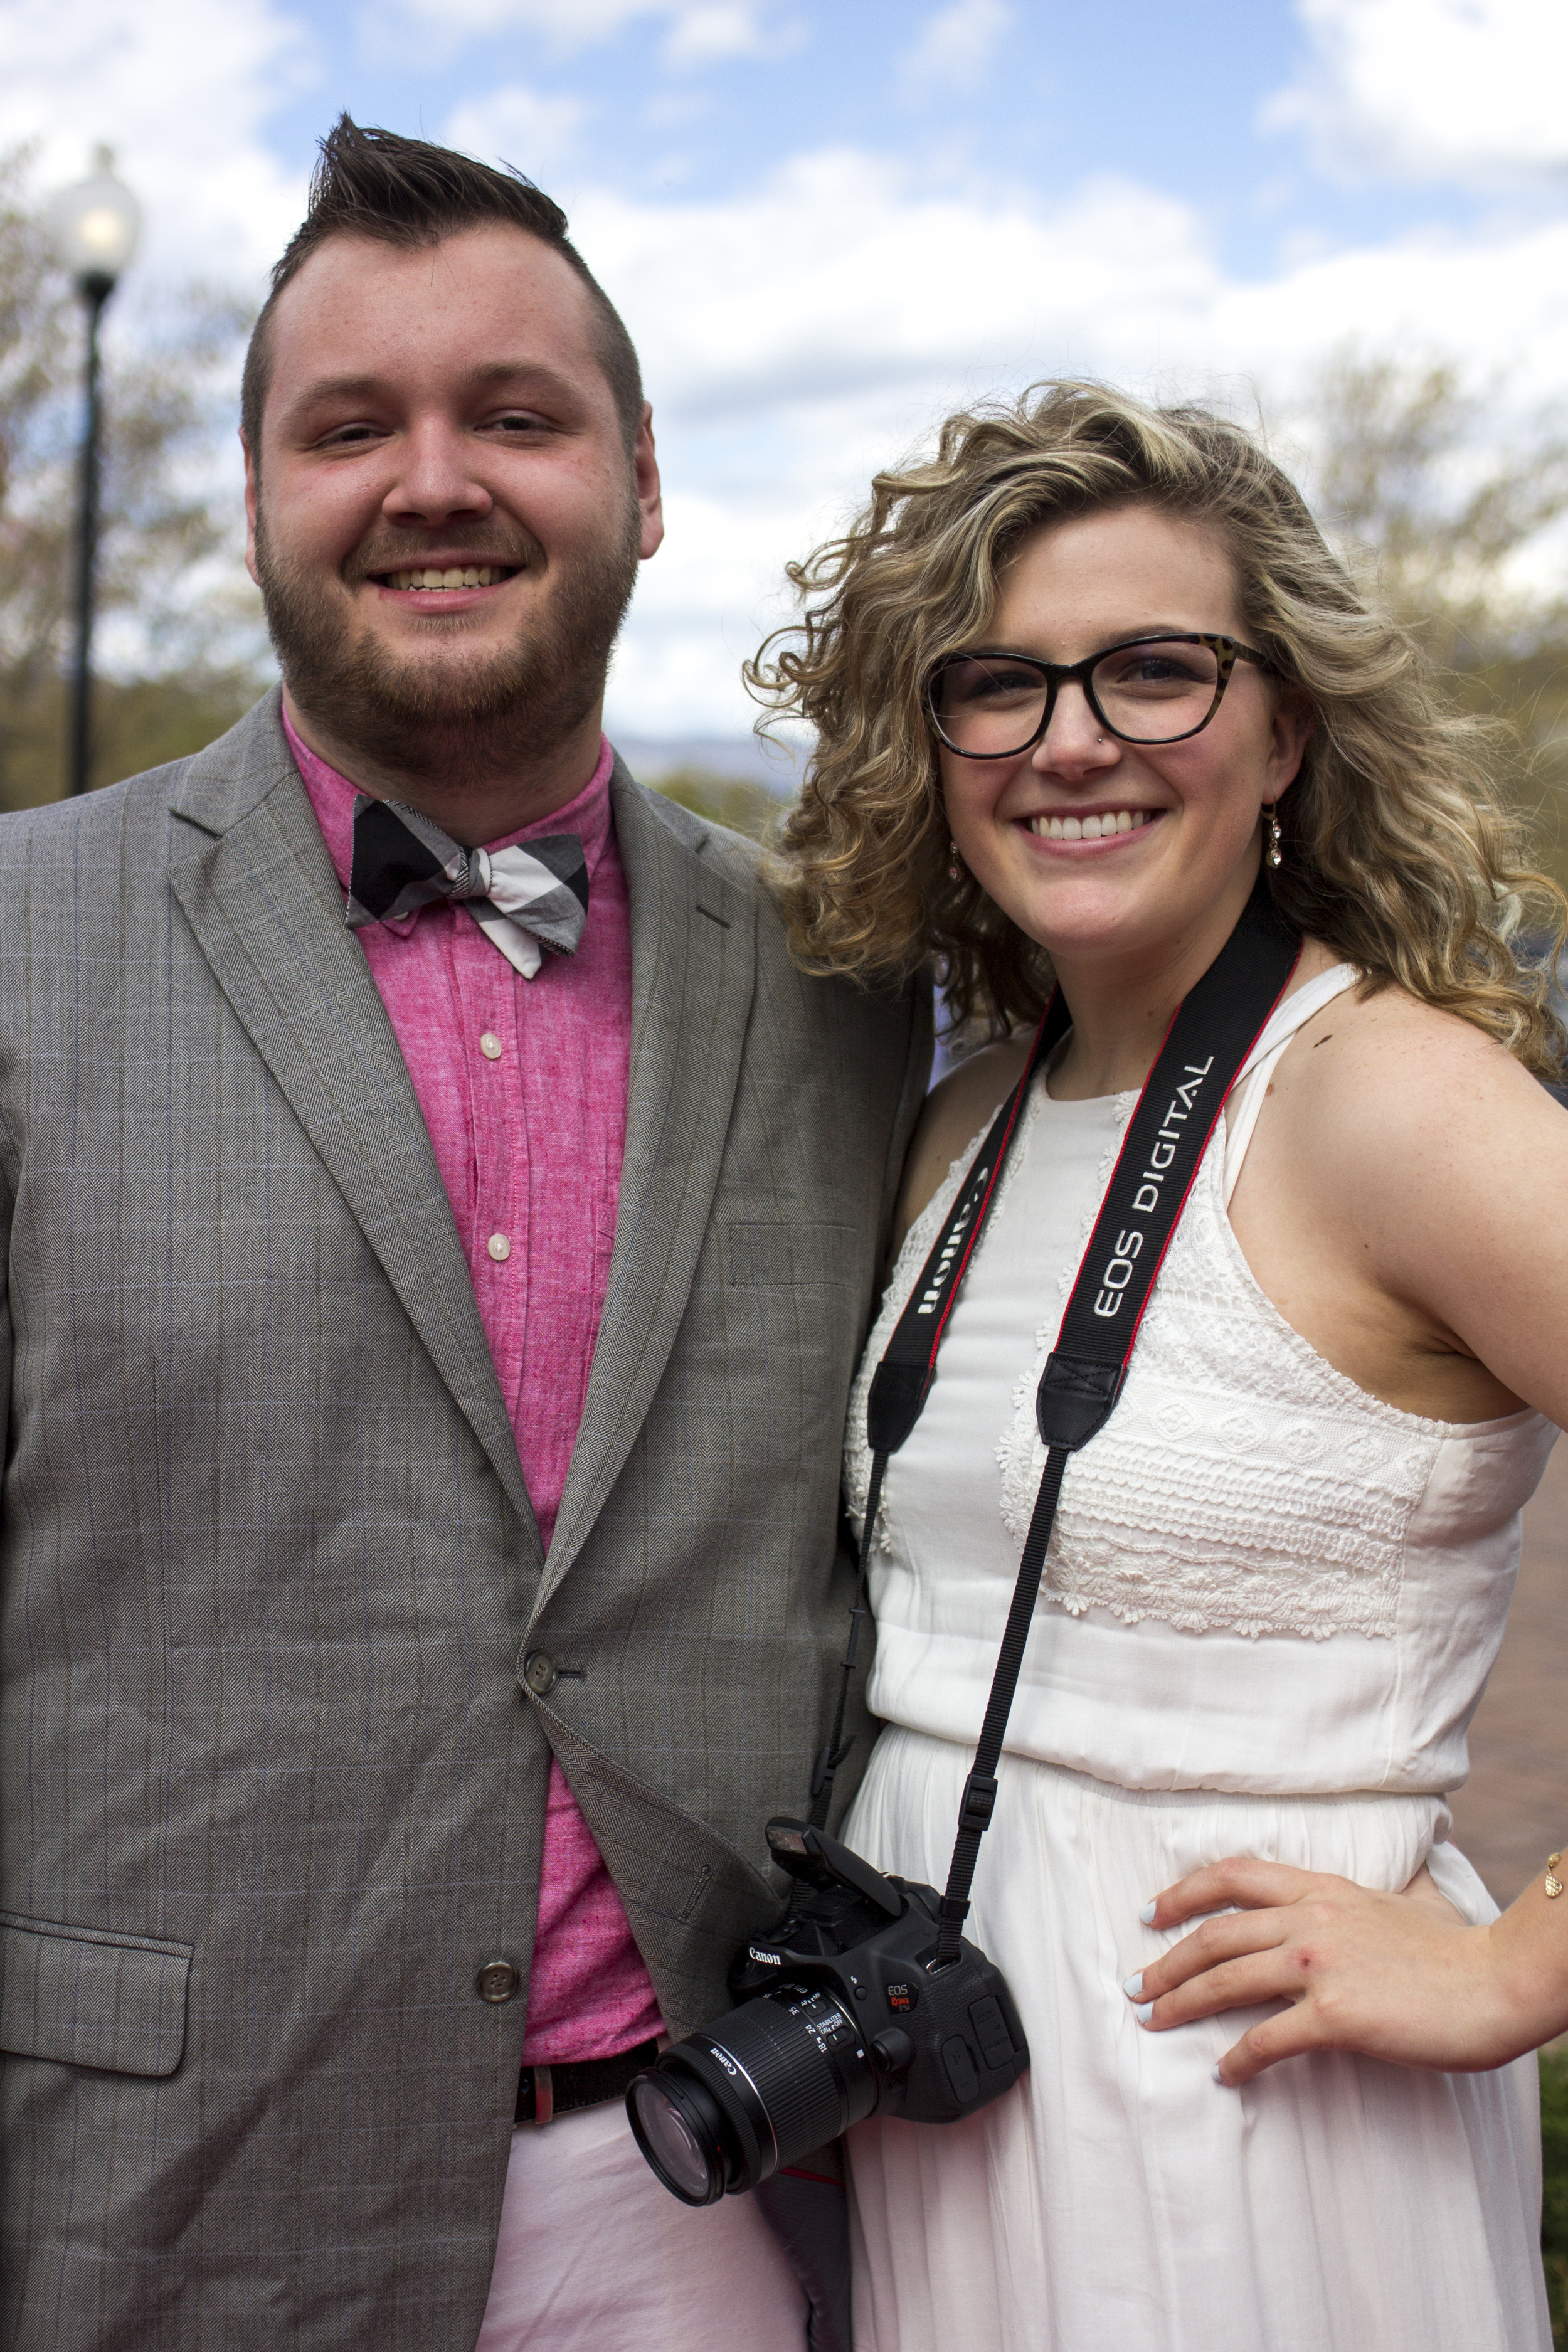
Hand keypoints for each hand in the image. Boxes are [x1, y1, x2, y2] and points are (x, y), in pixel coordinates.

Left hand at [1124, 1855, 1543, 2085]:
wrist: (1496, 1982)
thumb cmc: (1460, 1951)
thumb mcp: (1412, 1903)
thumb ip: (1386, 1894)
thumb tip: (1402, 1874)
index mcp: (1324, 1889)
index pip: (1235, 1876)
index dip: (1184, 1892)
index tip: (1150, 1910)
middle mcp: (1312, 1918)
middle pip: (1216, 1933)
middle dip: (1167, 1960)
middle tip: (1135, 1984)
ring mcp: (1320, 1964)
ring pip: (1227, 1979)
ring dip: (1181, 2001)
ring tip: (1153, 2021)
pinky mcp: (1335, 2014)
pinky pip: (1268, 2039)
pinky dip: (1238, 2059)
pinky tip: (1223, 2074)